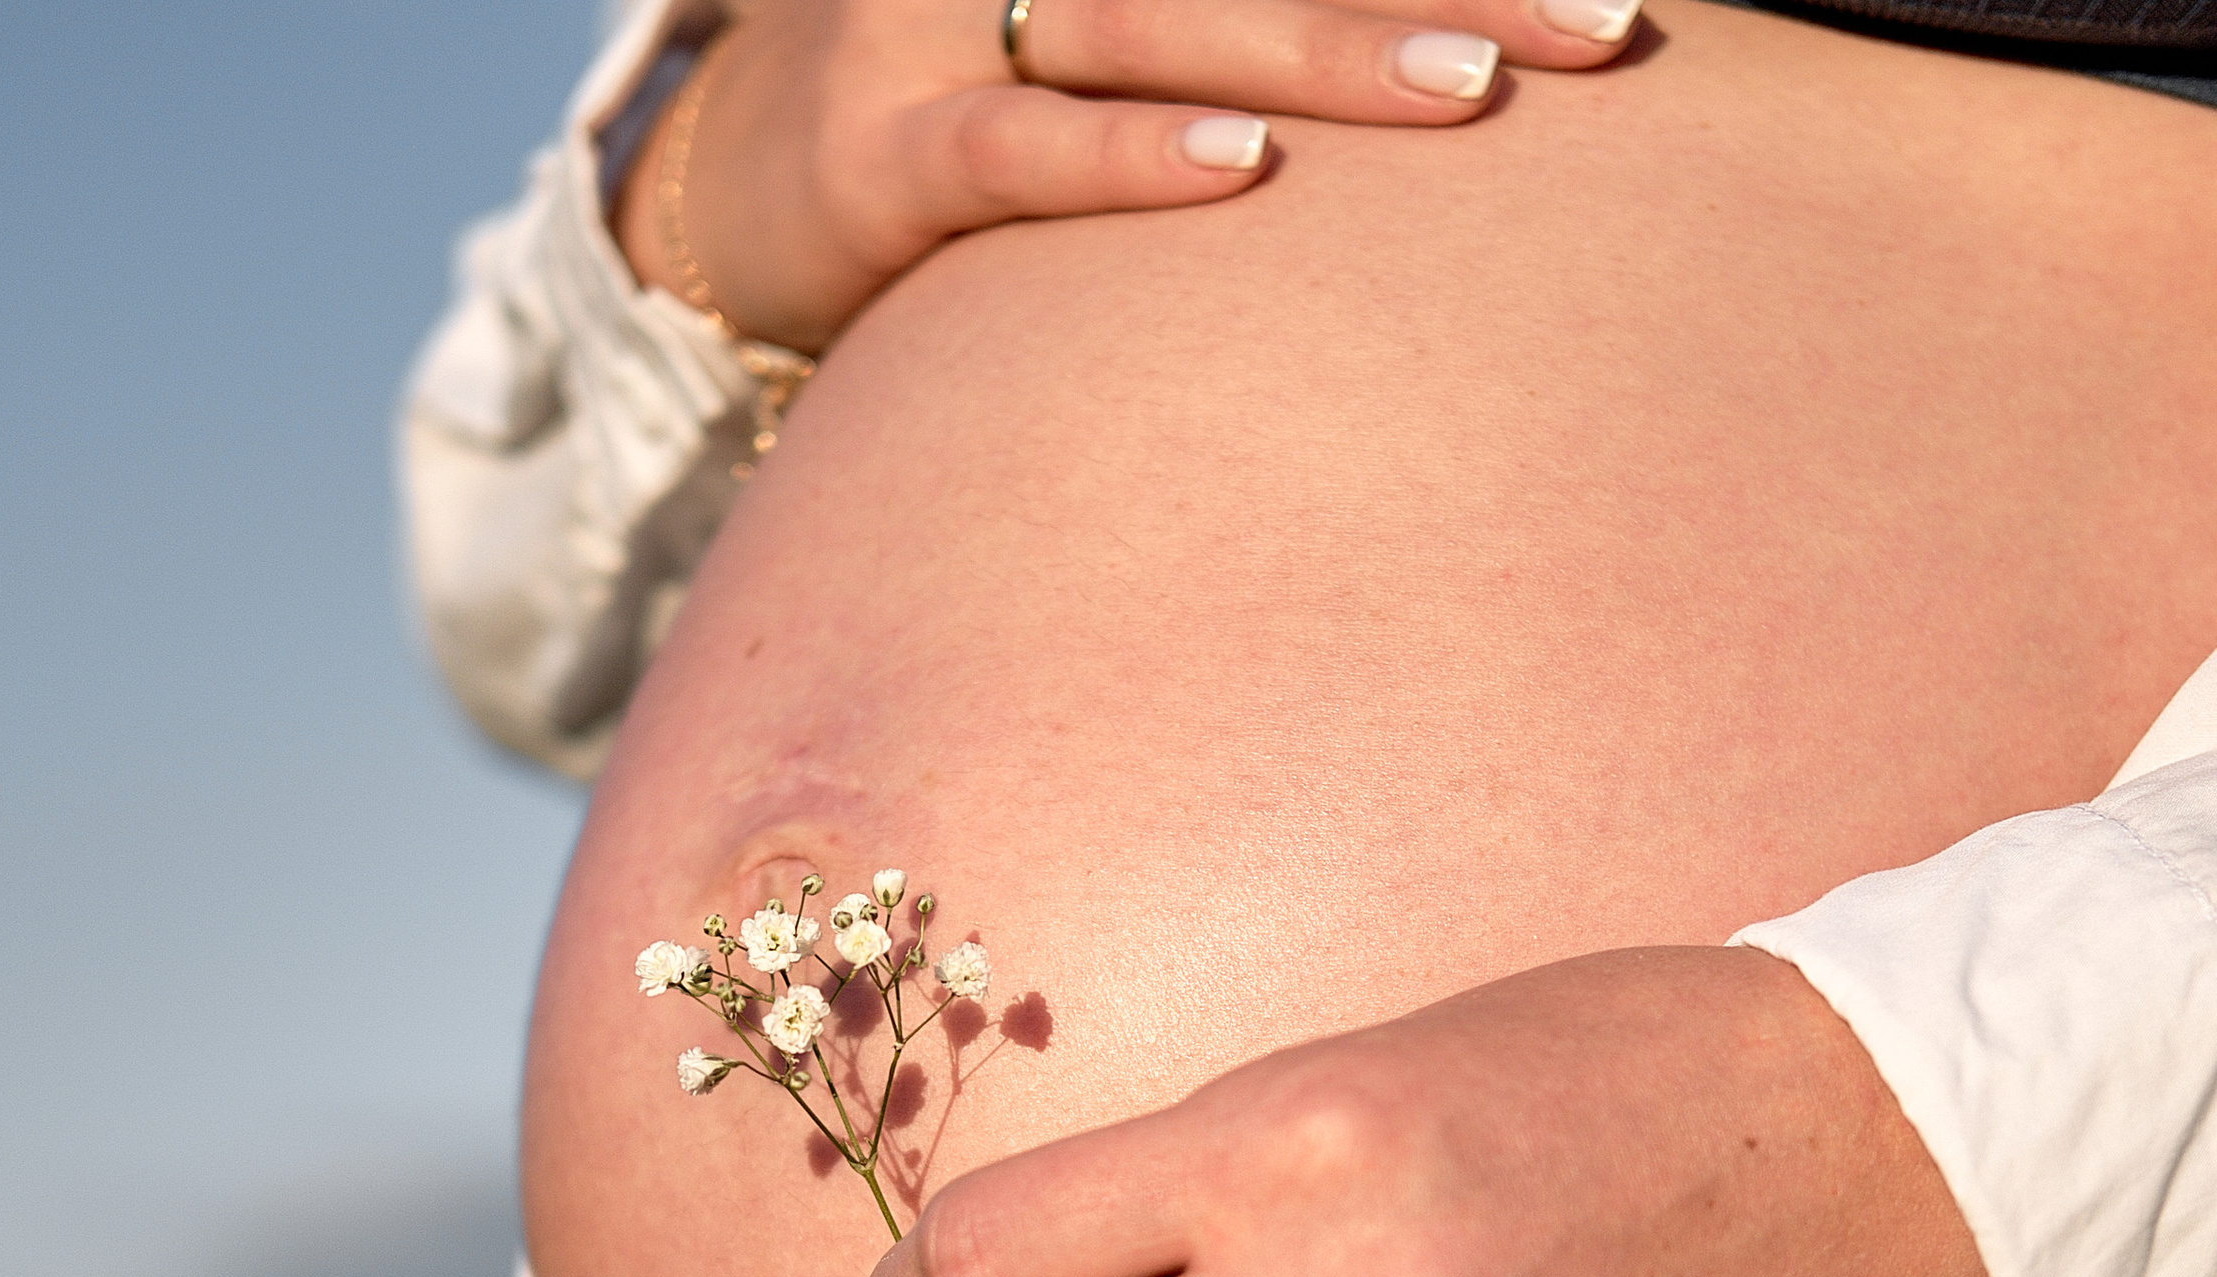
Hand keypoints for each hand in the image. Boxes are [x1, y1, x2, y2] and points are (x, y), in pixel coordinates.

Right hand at [614, 0, 1645, 353]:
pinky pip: (1020, 151)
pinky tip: (1237, 174)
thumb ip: (1221, 49)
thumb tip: (1397, 80)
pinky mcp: (883, 154)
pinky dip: (1126, 161)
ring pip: (1165, 26)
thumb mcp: (1103, 55)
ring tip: (1478, 89)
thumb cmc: (960, 117)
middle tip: (1604, 27)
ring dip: (1323, 54)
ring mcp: (949, 31)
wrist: (733, 189)